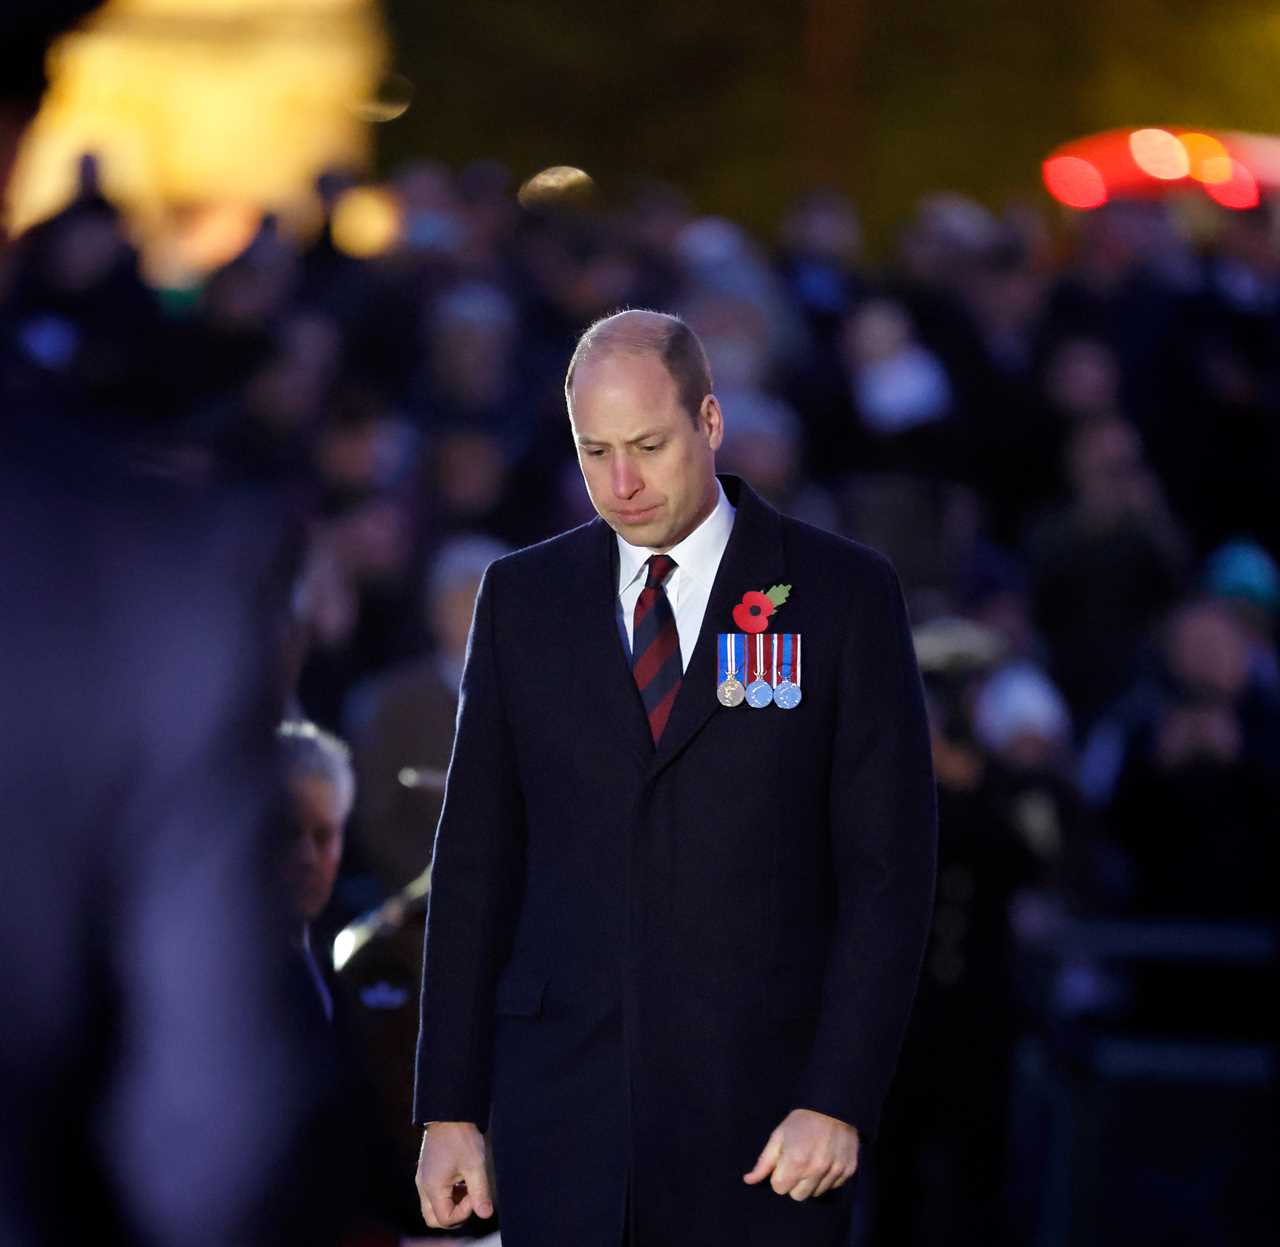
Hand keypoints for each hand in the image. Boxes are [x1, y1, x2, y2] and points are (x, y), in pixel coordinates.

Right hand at [415, 1122, 493, 1228]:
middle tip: (470, 1198)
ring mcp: (423, 1178)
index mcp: (432, 1187)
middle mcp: (423, 1186)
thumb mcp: (475, 1165)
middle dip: (454, 1215)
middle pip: (434, 1219)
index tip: (475, 1193)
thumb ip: (480, 1192)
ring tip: (468, 1186)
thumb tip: (486, 1215)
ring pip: (433, 1207)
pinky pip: (433, 1194)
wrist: (449, 1112)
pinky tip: (461, 1179)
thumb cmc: (461, 1137)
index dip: (464, 1212)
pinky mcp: (427, 1171)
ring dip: (451, 1204)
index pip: (445, 1218)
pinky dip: (447, 1194)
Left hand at [743, 1108, 859, 1200]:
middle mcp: (816, 1170)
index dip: (779, 1176)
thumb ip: (764, 1162)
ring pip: (816, 1194)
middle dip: (794, 1183)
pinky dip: (827, 1178)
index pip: (779, 1189)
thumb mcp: (778, 1136)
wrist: (833, 1105)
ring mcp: (835, 1171)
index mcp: (796, 1162)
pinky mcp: (848, 1171)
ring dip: (811, 1182)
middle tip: (798, 1163)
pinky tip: (826, 1160)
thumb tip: (748, 1180)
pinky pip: (833, 1187)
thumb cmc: (801, 1120)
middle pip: (798, 1196)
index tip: (784, 1163)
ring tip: (812, 1160)